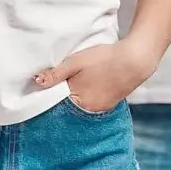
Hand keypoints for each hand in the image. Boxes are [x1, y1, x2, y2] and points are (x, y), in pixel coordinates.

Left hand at [33, 39, 152, 113]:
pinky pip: (93, 102)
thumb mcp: (76, 62)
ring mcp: (101, 108)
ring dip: (78, 93)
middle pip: (69, 104)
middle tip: (64, 78)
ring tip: (79, 79)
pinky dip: (89, 94)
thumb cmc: (104, 59)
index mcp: (78, 101)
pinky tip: (91, 82)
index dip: (52, 92)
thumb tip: (36, 82)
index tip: (47, 84)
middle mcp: (90, 110)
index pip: (57, 102)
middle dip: (64, 93)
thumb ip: (56, 74)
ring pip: (82, 103)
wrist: (134, 60)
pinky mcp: (110, 103)